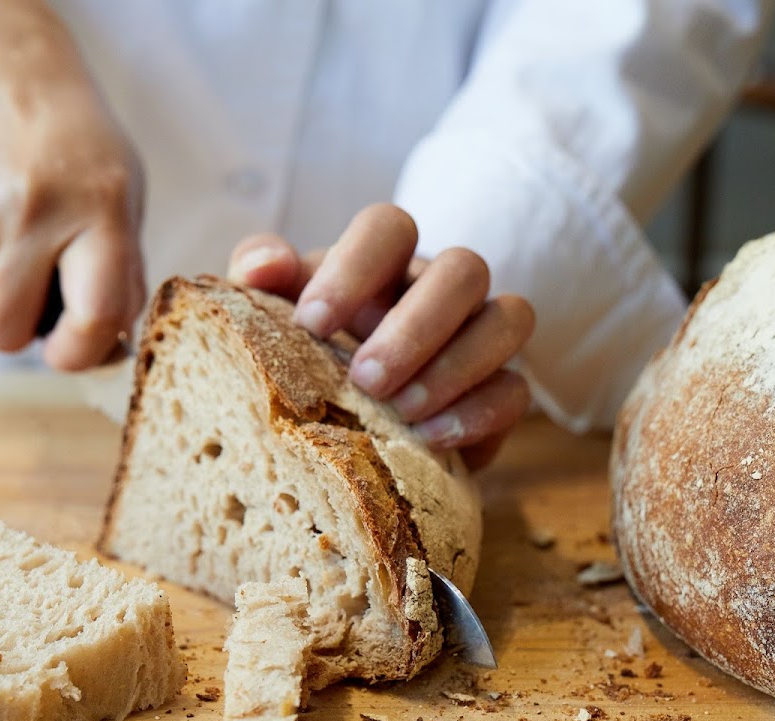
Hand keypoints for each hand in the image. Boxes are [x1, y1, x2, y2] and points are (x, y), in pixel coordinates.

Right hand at [0, 0, 144, 368]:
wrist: (3, 67)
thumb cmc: (79, 146)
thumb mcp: (124, 199)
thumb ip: (121, 276)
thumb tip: (108, 350)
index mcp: (100, 210)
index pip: (94, 315)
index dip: (82, 353)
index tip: (75, 350)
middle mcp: (33, 210)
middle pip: (6, 331)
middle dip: (25, 330)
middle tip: (45, 295)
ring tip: (21, 236)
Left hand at [228, 204, 533, 468]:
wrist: (343, 425)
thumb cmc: (308, 353)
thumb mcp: (273, 312)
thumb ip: (259, 277)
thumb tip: (262, 268)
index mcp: (384, 261)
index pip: (390, 227)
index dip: (355, 268)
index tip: (312, 322)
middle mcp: (439, 288)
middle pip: (463, 270)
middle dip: (415, 327)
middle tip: (365, 379)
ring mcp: (479, 335)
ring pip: (508, 319)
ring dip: (456, 366)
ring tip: (402, 411)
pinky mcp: (500, 392)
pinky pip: (516, 390)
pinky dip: (477, 414)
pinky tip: (429, 439)